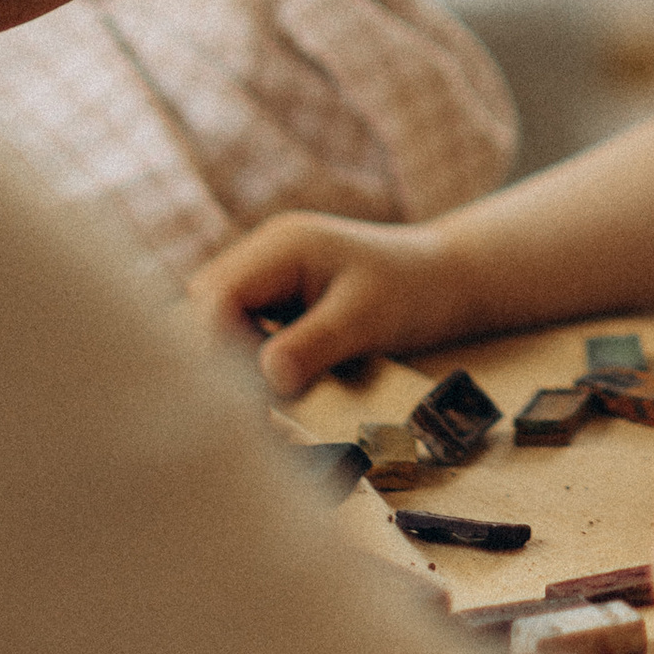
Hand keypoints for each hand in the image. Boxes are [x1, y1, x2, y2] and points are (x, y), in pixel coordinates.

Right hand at [189, 208, 485, 385]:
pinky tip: (268, 391)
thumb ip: (314, 344)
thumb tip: (266, 379)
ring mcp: (268, 277)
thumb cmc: (415, 291)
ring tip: (252, 403)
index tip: (229, 398)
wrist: (449, 280)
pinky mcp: (278, 302)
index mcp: (282, 246)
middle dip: (211, 358)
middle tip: (237, 407)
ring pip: (217, 324)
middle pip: (203, 309)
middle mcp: (264, 255)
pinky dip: (247, 363)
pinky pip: (241, 332)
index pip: (215, 296)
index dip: (211, 348)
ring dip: (228, 362)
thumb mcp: (367, 319)